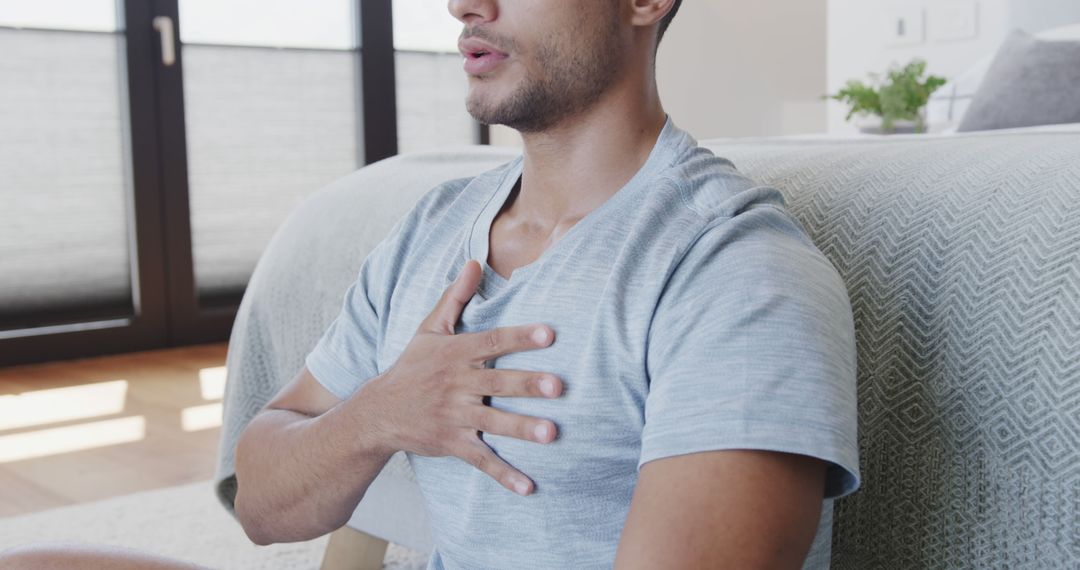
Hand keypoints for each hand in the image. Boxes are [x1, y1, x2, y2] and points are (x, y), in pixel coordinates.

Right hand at [367, 260, 560, 495]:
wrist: (377, 413)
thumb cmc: (411, 367)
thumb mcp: (428, 328)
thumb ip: (455, 297)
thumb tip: (474, 261)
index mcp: (455, 354)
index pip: (492, 341)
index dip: (520, 337)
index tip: (549, 334)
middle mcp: (457, 385)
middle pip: (497, 383)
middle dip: (526, 385)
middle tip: (558, 386)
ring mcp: (454, 417)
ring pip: (493, 423)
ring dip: (522, 429)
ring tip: (551, 434)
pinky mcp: (452, 444)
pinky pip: (481, 460)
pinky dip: (504, 475)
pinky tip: (528, 487)